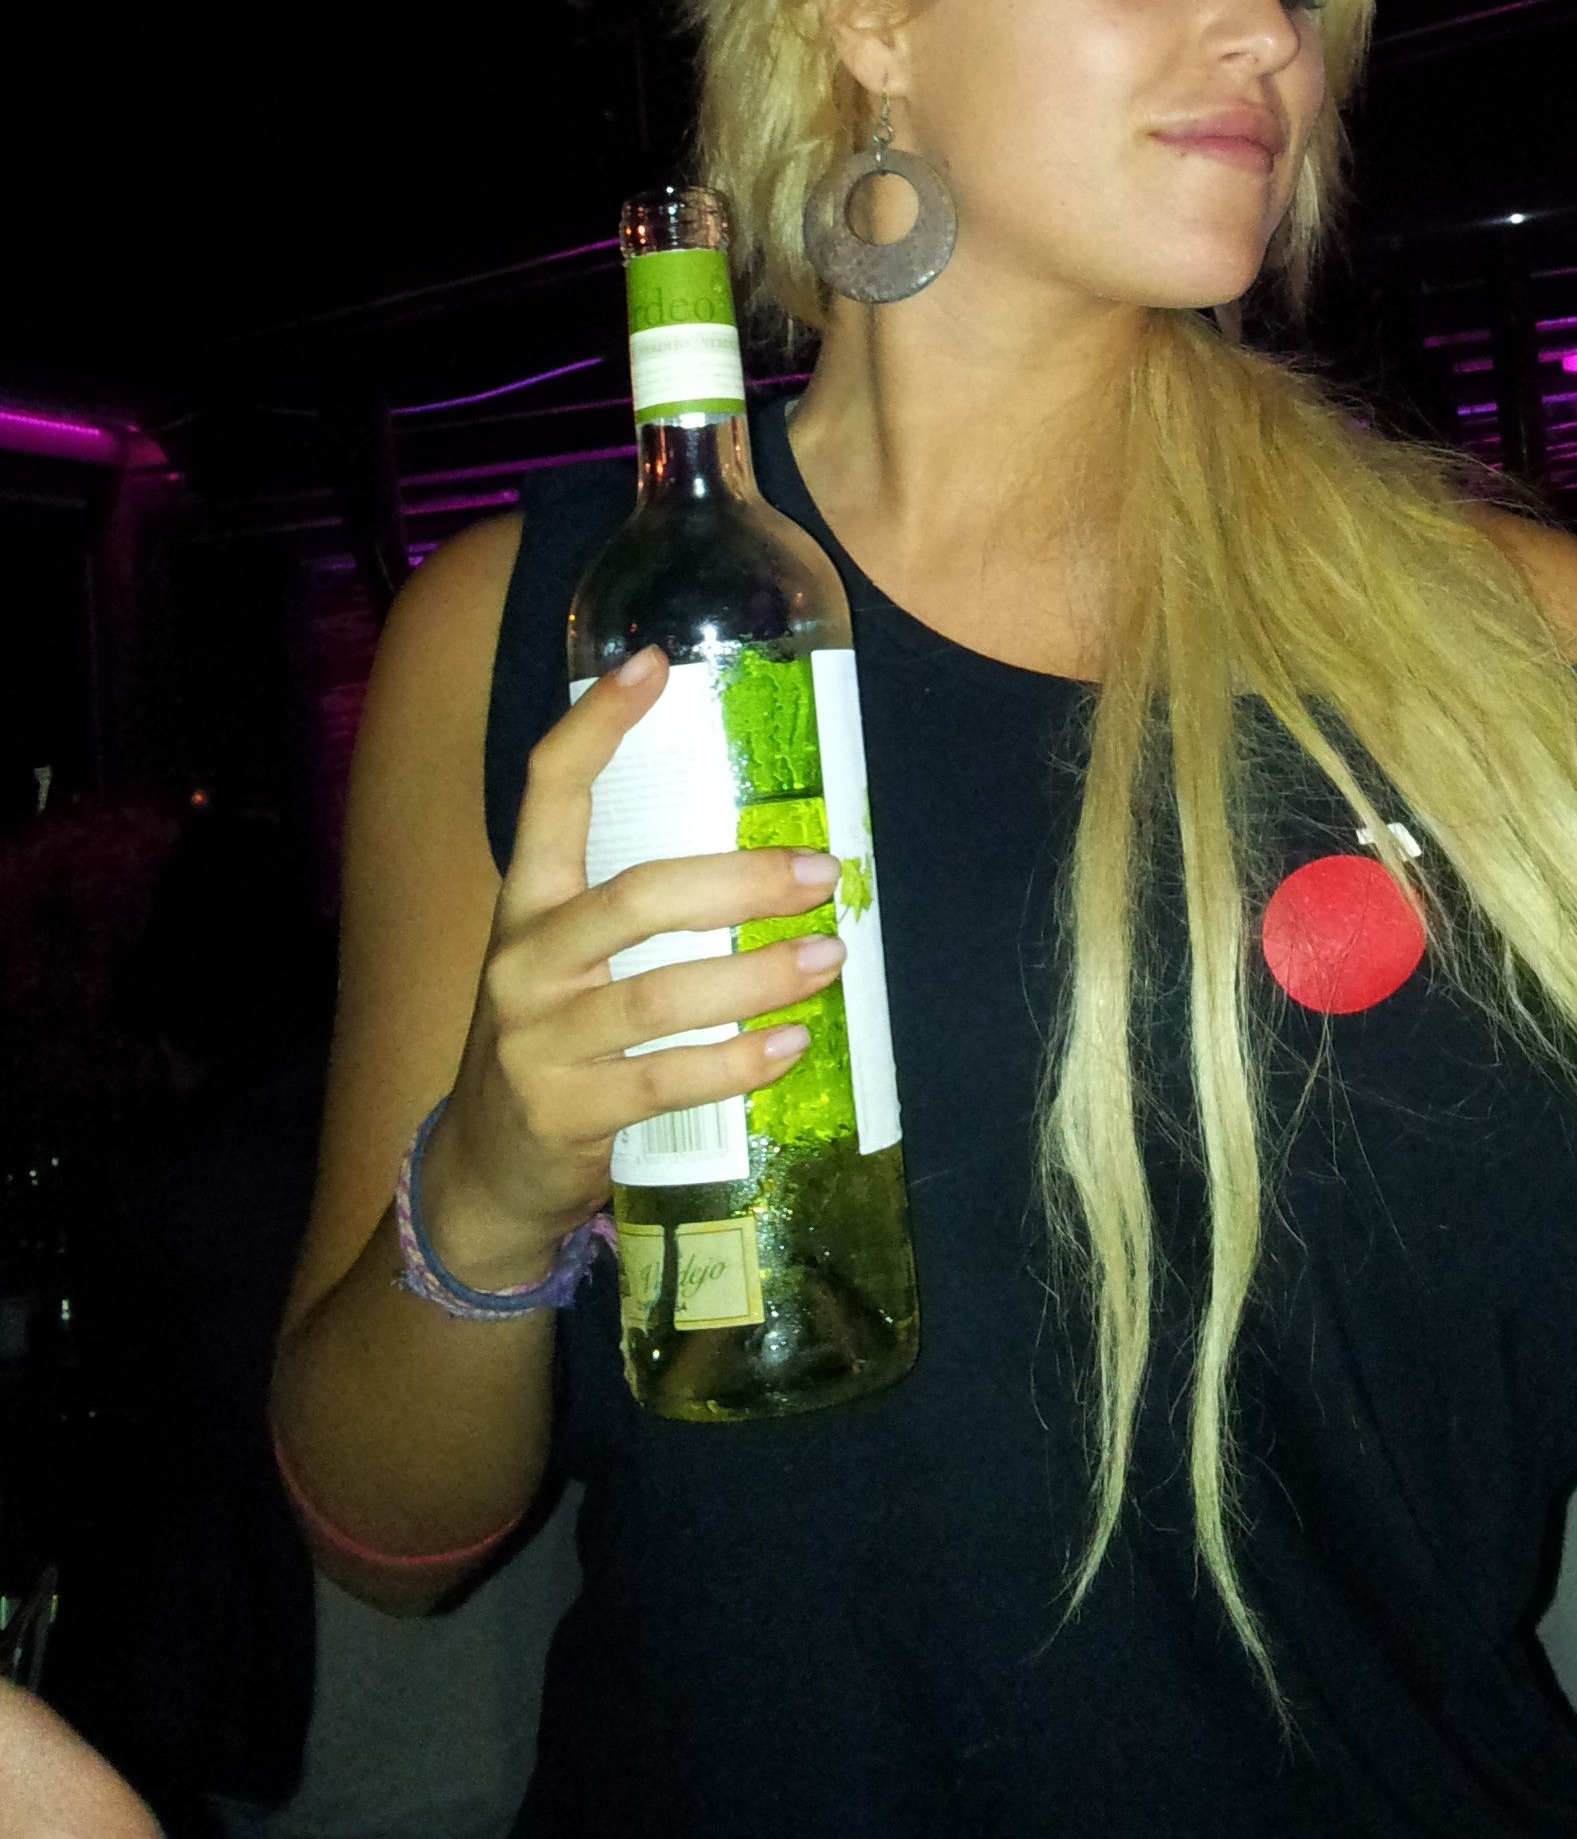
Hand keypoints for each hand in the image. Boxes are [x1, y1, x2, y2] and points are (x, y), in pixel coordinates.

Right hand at [421, 648, 843, 1287]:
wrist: (484, 1174)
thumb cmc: (556, 1042)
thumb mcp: (568, 959)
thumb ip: (635, 908)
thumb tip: (769, 849)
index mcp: (526, 903)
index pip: (548, 792)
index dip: (596, 725)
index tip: (654, 664)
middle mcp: (523, 961)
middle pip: (635, 898)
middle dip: (739, 879)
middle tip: (823, 872)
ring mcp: (538, 1040)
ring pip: (660, 993)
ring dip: (758, 974)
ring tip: (830, 957)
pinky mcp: (566, 1112)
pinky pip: (667, 1079)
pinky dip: (738, 1062)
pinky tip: (792, 1046)